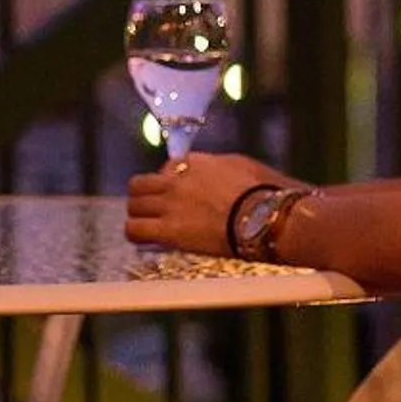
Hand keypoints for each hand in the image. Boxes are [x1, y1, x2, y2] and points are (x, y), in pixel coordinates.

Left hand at [126, 153, 296, 255]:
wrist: (266, 216)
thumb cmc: (266, 192)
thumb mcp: (244, 166)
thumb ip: (222, 167)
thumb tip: (220, 172)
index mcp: (195, 162)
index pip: (167, 167)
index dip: (169, 180)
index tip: (175, 192)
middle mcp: (177, 179)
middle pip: (141, 183)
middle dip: (144, 195)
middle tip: (152, 208)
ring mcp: (170, 204)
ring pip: (133, 205)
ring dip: (139, 213)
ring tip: (146, 225)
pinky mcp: (169, 230)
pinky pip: (135, 230)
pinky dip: (136, 233)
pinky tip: (144, 239)